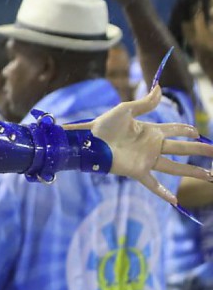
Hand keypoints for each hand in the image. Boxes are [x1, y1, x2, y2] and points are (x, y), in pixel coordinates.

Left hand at [88, 85, 212, 203]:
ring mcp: (147, 160)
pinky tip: (175, 201)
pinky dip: (164, 193)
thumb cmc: (104, 125)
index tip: (197, 132)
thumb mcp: (125, 109)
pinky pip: (153, 184)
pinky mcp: (137, 171)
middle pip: (182, 149)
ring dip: (193, 171)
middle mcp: (152, 146)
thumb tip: (159, 87)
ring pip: (175, 167)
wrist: (88, 141)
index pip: (175, 130)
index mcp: (150, 131)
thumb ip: (144, 103)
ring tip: (210, 176)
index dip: (186, 130)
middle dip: (200, 150)